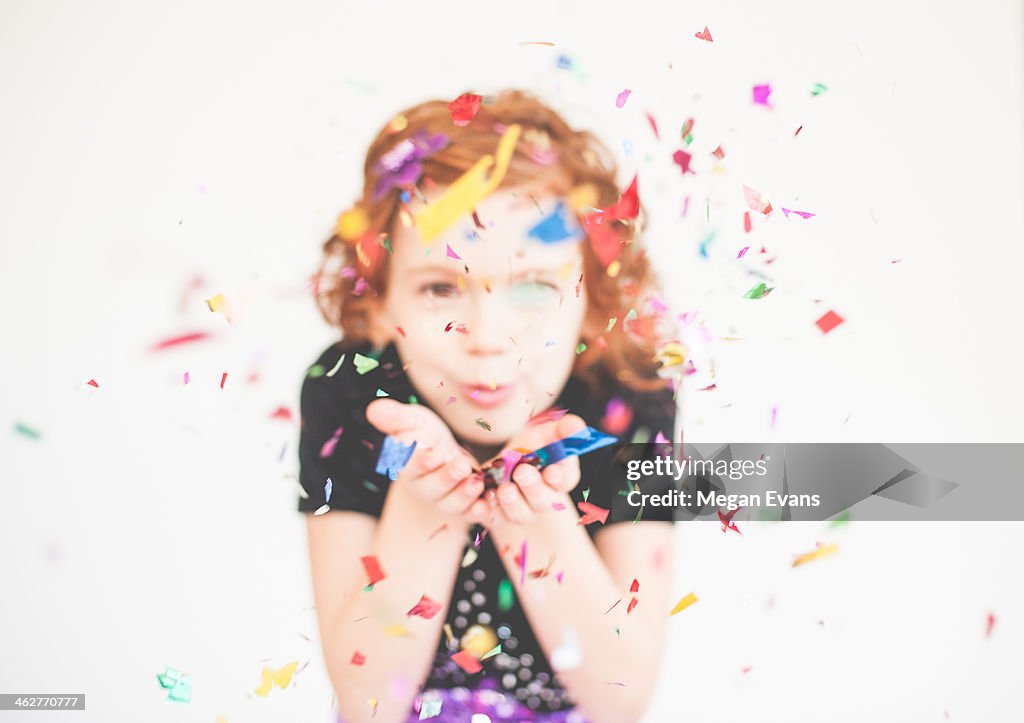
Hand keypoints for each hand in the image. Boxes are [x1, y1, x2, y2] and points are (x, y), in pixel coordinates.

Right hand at [366, 399, 489, 524]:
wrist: (442, 449)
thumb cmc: (422, 433)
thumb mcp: (412, 420)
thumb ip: (395, 417)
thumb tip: (374, 409)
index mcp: (407, 466)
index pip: (411, 467)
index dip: (422, 463)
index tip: (434, 454)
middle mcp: (423, 487)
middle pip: (432, 489)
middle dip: (447, 478)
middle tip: (461, 466)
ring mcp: (443, 498)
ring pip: (451, 504)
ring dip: (464, 495)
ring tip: (477, 482)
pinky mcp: (464, 505)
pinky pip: (469, 513)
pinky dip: (477, 511)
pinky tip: (486, 505)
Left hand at [479, 413, 586, 527]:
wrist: (504, 463)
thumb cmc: (531, 447)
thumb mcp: (546, 433)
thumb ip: (564, 429)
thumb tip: (578, 428)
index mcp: (559, 478)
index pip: (566, 480)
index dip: (560, 477)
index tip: (552, 471)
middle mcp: (542, 499)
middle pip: (542, 500)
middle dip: (533, 487)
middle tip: (522, 472)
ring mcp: (520, 510)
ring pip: (519, 514)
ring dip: (512, 502)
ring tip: (504, 488)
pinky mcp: (496, 516)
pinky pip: (492, 518)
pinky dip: (486, 511)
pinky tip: (481, 502)